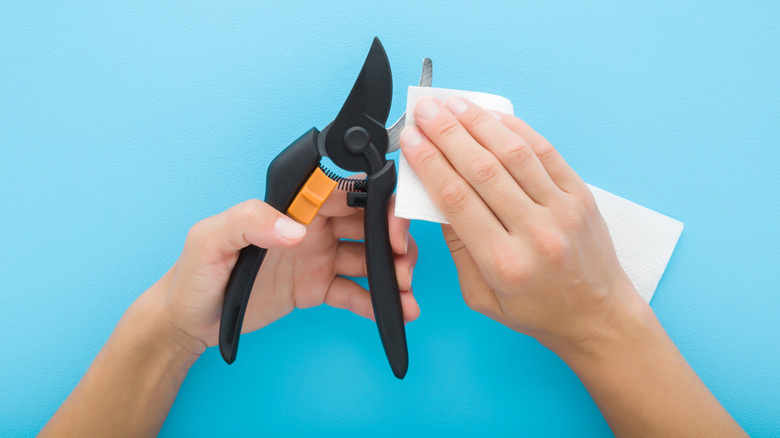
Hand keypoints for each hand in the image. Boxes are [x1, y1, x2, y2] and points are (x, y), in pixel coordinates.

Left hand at [151, 190, 418, 355]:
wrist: (189, 321)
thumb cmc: (193, 274)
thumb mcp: (210, 240)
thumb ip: (249, 221)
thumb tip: (295, 228)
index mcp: (291, 209)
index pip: (343, 193)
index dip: (374, 204)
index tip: (391, 225)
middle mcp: (311, 230)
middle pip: (366, 224)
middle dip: (393, 240)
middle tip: (404, 263)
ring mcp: (317, 259)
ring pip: (368, 259)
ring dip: (392, 273)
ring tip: (406, 294)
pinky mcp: (316, 289)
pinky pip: (355, 292)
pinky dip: (378, 302)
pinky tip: (396, 313)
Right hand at [400, 96, 633, 350]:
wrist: (598, 317)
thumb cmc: (538, 311)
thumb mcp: (482, 296)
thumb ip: (458, 248)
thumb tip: (438, 198)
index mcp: (504, 263)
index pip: (457, 199)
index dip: (430, 163)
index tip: (412, 141)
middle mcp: (536, 233)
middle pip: (482, 169)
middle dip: (448, 134)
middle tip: (427, 112)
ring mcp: (563, 210)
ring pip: (514, 153)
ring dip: (480, 124)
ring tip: (455, 104)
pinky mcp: (581, 196)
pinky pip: (545, 152)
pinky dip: (517, 129)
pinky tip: (494, 117)